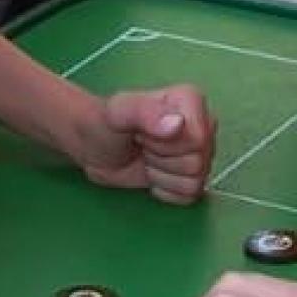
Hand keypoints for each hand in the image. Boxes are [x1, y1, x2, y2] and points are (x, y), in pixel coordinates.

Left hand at [74, 86, 216, 204]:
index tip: (143, 133)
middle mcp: (202, 124)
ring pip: (194, 182)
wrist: (94, 147)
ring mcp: (200, 151)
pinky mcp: (191, 175)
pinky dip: (165, 189)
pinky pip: (189, 195)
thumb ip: (146, 112)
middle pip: (197, 163)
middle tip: (142, 145)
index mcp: (191, 101)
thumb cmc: (106, 124)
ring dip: (161, 175)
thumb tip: (177, 125)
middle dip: (161, 160)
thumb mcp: (119, 112)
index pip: (197, 140)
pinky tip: (152, 171)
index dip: (166, 145)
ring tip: (146, 156)